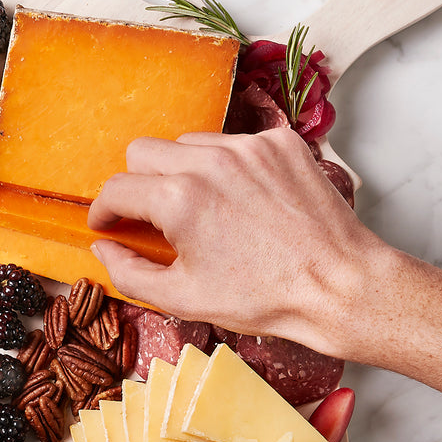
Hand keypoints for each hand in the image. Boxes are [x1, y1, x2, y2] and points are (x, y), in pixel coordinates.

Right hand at [88, 126, 384, 355]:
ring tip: (198, 207)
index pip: (117, 188)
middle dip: (136, 183)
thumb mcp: (182, 298)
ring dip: (180, 170)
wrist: (338, 285)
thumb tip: (104, 250)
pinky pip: (234, 142)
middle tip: (147, 215)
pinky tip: (238, 199)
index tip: (107, 224)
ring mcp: (249, 147)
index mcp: (179, 200)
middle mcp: (211, 162)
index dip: (104, 210)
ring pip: (188, 142)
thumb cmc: (263, 298)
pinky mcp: (282, 143)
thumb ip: (129, 272)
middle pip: (144, 151)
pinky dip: (225, 166)